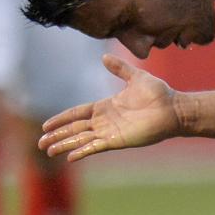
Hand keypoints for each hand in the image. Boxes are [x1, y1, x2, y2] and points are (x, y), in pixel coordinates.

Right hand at [37, 55, 182, 161]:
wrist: (174, 108)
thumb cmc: (158, 93)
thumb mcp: (136, 76)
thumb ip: (120, 68)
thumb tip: (104, 57)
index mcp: (105, 106)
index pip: (77, 113)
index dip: (62, 119)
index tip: (47, 125)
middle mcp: (104, 121)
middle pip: (74, 129)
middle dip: (57, 135)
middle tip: (40, 142)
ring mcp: (110, 132)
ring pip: (81, 139)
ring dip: (64, 145)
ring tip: (48, 151)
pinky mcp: (117, 141)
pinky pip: (95, 147)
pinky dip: (82, 151)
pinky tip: (69, 158)